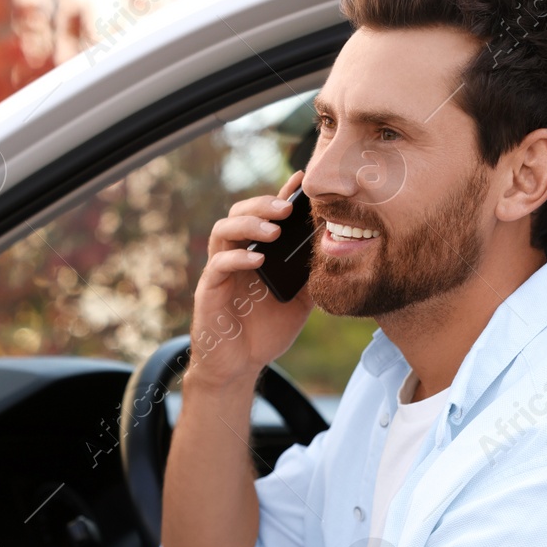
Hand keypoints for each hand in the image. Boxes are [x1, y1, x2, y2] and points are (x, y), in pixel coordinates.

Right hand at [186, 171, 314, 390]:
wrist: (240, 365)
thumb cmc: (265, 330)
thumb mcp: (300, 301)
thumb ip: (312, 277)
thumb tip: (338, 253)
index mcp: (255, 252)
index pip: (264, 216)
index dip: (280, 195)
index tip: (300, 181)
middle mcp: (235, 255)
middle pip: (238, 213)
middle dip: (262, 205)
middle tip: (288, 207)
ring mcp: (219, 271)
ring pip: (223, 231)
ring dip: (249, 225)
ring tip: (274, 231)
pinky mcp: (209, 291)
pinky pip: (218, 265)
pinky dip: (237, 259)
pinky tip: (258, 260)